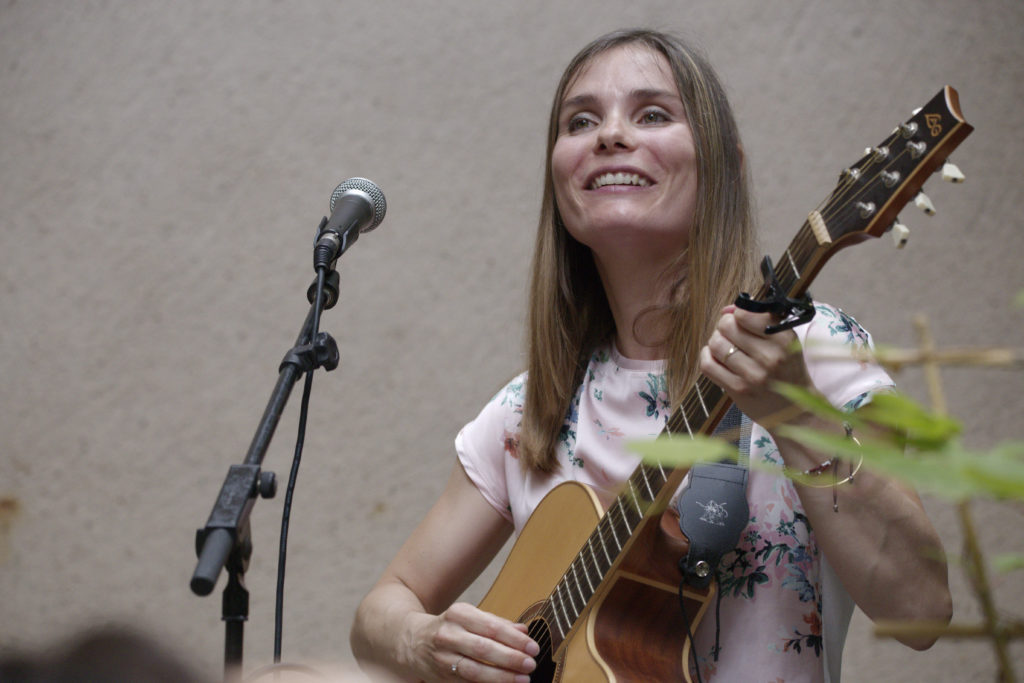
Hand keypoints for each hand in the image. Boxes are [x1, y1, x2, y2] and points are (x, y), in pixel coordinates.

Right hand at [405, 602, 538, 681]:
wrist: (412, 641)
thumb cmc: (449, 627)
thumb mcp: (470, 616)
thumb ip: (497, 623)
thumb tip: (523, 630)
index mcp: (459, 614)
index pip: (491, 627)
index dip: (514, 639)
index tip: (532, 647)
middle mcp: (448, 635)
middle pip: (483, 649)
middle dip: (510, 658)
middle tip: (530, 664)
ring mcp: (442, 658)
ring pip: (474, 670)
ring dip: (501, 676)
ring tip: (522, 678)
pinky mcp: (441, 677)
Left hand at [698, 305, 812, 425]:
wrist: (793, 409)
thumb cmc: (787, 369)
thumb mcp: (785, 341)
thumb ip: (759, 320)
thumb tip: (727, 309)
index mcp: (783, 339)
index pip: (745, 315)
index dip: (737, 313)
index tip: (740, 318)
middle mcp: (769, 357)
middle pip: (727, 327)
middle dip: (725, 326)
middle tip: (730, 332)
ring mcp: (752, 375)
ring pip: (716, 344)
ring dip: (716, 341)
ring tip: (724, 345)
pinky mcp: (737, 390)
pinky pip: (708, 365)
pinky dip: (707, 356)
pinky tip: (715, 357)